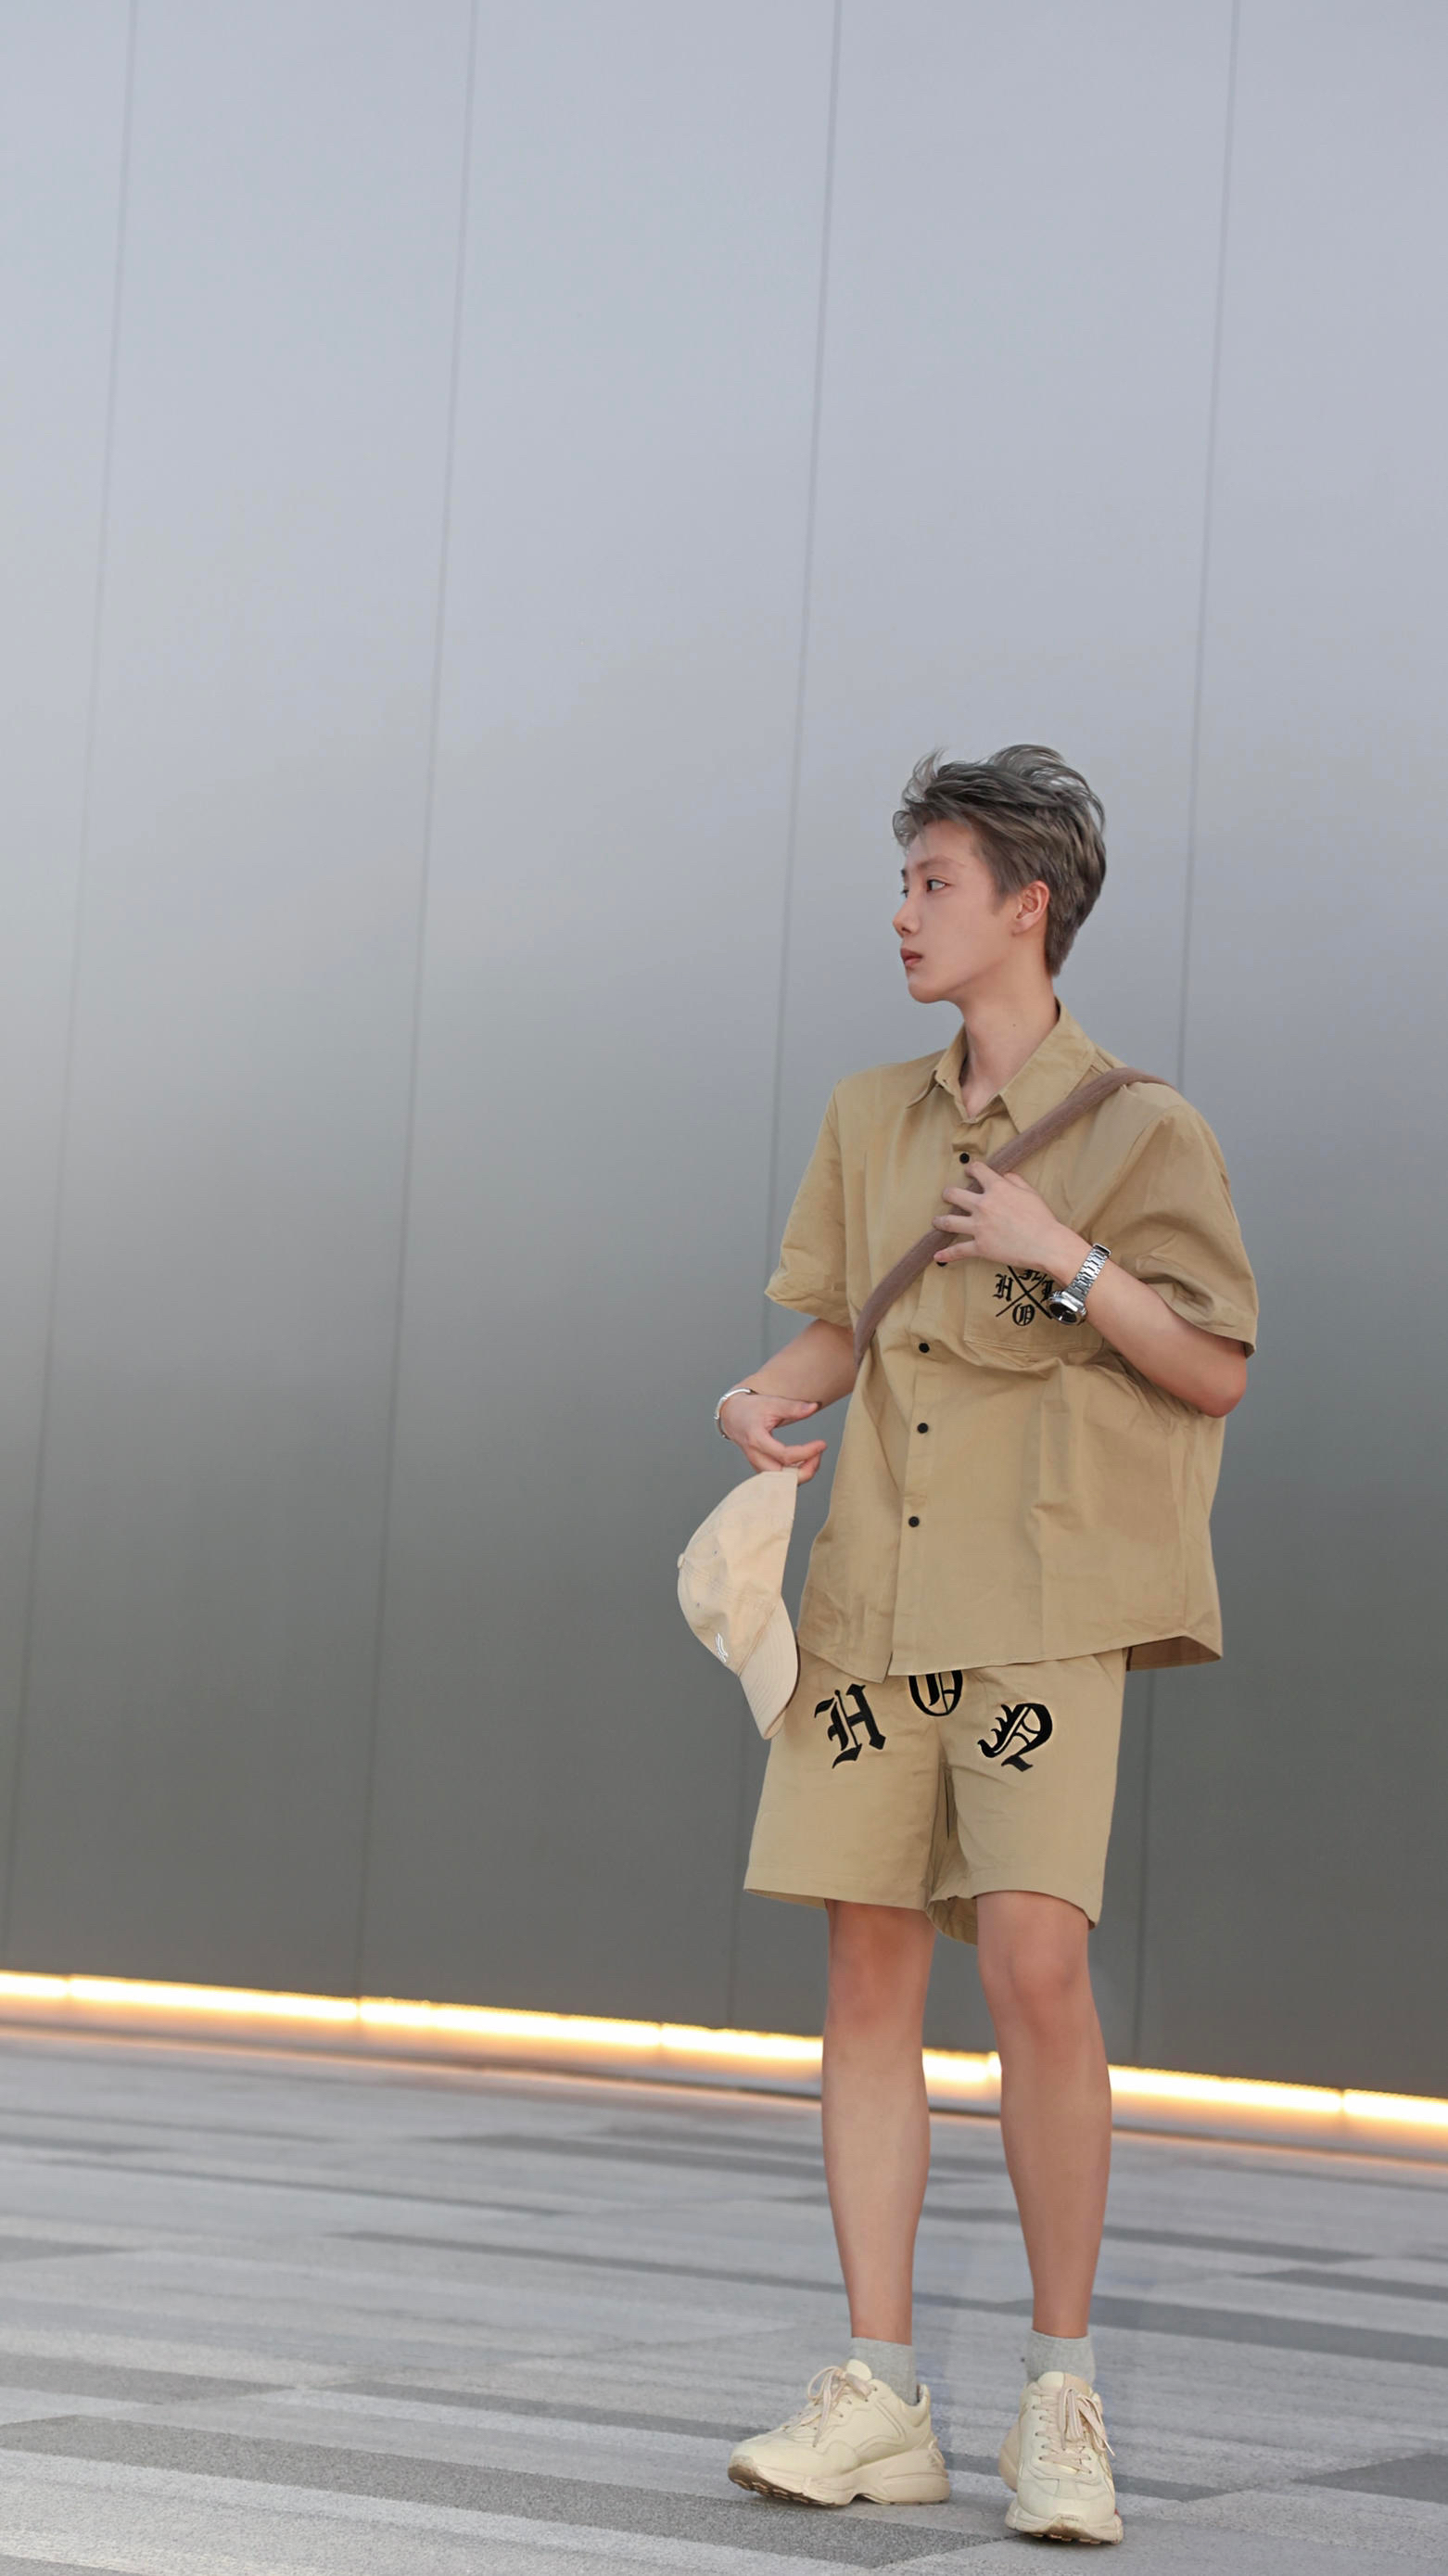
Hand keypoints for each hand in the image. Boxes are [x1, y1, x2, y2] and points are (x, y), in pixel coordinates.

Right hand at [718, 1391, 827, 1482]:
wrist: (733, 1416)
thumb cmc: (751, 1409)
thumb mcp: (772, 1403)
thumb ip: (793, 1407)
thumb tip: (815, 1407)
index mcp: (757, 1440)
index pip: (785, 1456)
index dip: (807, 1452)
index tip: (822, 1444)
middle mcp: (756, 1456)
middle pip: (782, 1477)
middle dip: (806, 1470)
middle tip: (819, 1454)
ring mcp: (757, 1465)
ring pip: (782, 1482)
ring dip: (802, 1473)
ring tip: (814, 1456)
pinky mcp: (761, 1468)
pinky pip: (780, 1479)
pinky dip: (795, 1474)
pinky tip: (805, 1460)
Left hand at [934, 1165, 1083, 1278]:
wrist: (1046, 1244)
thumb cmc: (1041, 1218)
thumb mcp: (1030, 1192)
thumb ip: (1015, 1180)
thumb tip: (1005, 1175)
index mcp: (997, 1189)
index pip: (978, 1171)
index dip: (971, 1169)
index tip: (968, 1171)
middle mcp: (983, 1205)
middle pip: (954, 1195)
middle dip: (948, 1194)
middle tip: (947, 1195)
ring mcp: (979, 1227)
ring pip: (949, 1221)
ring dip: (940, 1221)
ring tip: (936, 1221)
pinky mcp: (980, 1247)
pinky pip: (958, 1250)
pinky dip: (947, 1254)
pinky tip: (937, 1256)